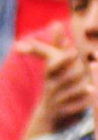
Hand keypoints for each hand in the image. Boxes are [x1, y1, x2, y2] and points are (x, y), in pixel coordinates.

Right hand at [18, 25, 90, 139]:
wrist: (48, 116)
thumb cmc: (54, 84)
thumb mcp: (51, 66)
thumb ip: (56, 45)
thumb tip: (55, 23)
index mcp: (49, 76)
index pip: (52, 67)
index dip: (63, 59)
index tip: (74, 50)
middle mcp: (51, 89)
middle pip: (65, 79)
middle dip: (75, 71)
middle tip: (88, 62)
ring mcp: (57, 102)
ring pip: (71, 93)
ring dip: (82, 86)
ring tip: (91, 79)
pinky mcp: (64, 114)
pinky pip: (76, 107)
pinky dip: (84, 101)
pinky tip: (92, 92)